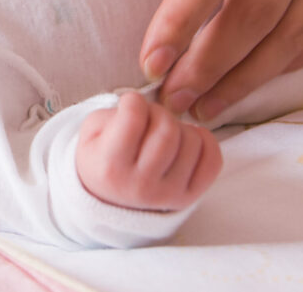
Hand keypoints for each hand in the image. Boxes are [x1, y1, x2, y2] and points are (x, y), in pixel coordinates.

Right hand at [75, 93, 221, 211]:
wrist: (110, 201)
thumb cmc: (101, 160)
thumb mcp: (90, 134)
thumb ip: (112, 114)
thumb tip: (147, 106)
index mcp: (111, 167)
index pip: (133, 118)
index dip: (132, 101)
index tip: (129, 104)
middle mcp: (141, 185)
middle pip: (167, 129)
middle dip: (159, 112)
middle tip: (149, 118)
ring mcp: (168, 194)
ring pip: (192, 141)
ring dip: (179, 127)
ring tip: (162, 134)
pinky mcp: (189, 197)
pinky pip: (213, 159)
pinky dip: (204, 141)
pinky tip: (186, 140)